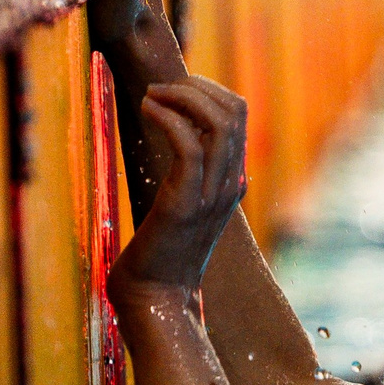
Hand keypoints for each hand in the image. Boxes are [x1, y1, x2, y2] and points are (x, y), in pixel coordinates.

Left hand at [108, 78, 249, 300]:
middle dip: (194, 87)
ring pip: (218, 122)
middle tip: (159, 89)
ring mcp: (212, 195)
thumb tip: (169, 141)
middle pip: (234, 111)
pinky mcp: (185, 204)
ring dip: (180, 97)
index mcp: (233, 182)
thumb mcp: (180, 205)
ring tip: (149, 97)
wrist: (156, 298)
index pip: (238, 115)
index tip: (171, 91)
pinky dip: (166, 117)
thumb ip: (185, 176)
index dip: (206, 90)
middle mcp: (231, 185)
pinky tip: (144, 112)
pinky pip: (187, 144)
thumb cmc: (159, 253)